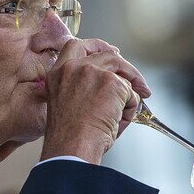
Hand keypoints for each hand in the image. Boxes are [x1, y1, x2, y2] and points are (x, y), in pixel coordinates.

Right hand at [40, 38, 151, 163]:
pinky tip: (121, 119)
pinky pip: (130, 92)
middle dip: (124, 65)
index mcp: (58, 74)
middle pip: (105, 53)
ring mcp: (92, 73)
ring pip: (122, 70)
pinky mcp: (111, 83)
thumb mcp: (66, 104)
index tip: (108, 51)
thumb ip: (82, 89)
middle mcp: (73, 68)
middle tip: (135, 77)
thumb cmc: (68, 137)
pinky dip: (131, 107)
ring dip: (132, 85)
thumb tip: (112, 87)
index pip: (75, 46)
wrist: (71, 147)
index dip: (96, 47)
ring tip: (132, 104)